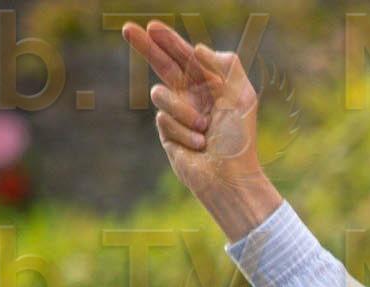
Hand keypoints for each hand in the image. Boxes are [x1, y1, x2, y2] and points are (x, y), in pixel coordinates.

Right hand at [122, 20, 282, 239]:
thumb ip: (225, 66)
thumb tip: (197, 49)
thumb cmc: (239, 138)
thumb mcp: (241, 96)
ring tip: (204, 129)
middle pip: (162, 64)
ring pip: (160, 94)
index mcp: (211, 84)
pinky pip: (163, 120)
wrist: (230, 176)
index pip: (185, 56)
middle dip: (146, 47)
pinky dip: (182, 131)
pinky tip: (197, 145)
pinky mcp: (168, 132)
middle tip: (127, 29)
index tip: (152, 27)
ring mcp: (177, 113)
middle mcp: (192, 95)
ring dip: (183, 111)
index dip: (168, 41)